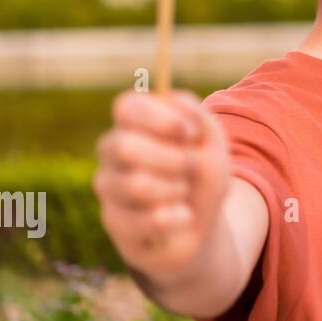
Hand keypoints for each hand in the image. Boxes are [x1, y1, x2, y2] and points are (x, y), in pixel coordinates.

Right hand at [94, 89, 230, 281]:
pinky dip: (174, 217)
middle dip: (172, 159)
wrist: (203, 222)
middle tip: (192, 167)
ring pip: (134, 185)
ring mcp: (108, 185)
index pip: (126, 107)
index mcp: (134, 122)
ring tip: (184, 192)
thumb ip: (195, 116)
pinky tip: (182, 216)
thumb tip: (168, 98)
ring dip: (174, 189)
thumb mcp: (213, 142)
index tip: (190, 134)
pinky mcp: (113, 221)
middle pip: (124, 146)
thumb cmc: (203, 173)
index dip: (159, 119)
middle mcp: (112, 150)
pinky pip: (142, 219)